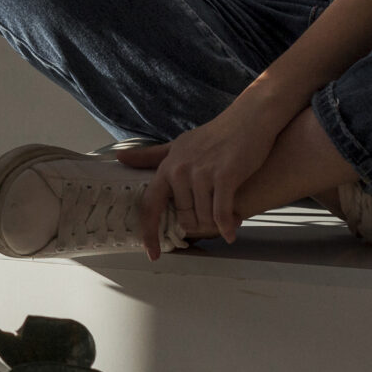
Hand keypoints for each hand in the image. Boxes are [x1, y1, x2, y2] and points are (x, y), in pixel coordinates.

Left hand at [116, 92, 295, 257]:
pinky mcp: (224, 176)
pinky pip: (221, 214)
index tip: (152, 253)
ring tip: (228, 220)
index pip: (150, 205)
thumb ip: (151, 156)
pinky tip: (231, 232)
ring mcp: (202, 173)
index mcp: (168, 166)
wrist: (250, 118)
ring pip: (203, 218)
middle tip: (213, 221)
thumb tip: (120, 158)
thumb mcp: (179, 144)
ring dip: (216, 225)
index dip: (149, 232)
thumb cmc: (216, 134)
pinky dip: (227, 227)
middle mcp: (180, 171)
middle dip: (199, 225)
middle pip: (183, 217)